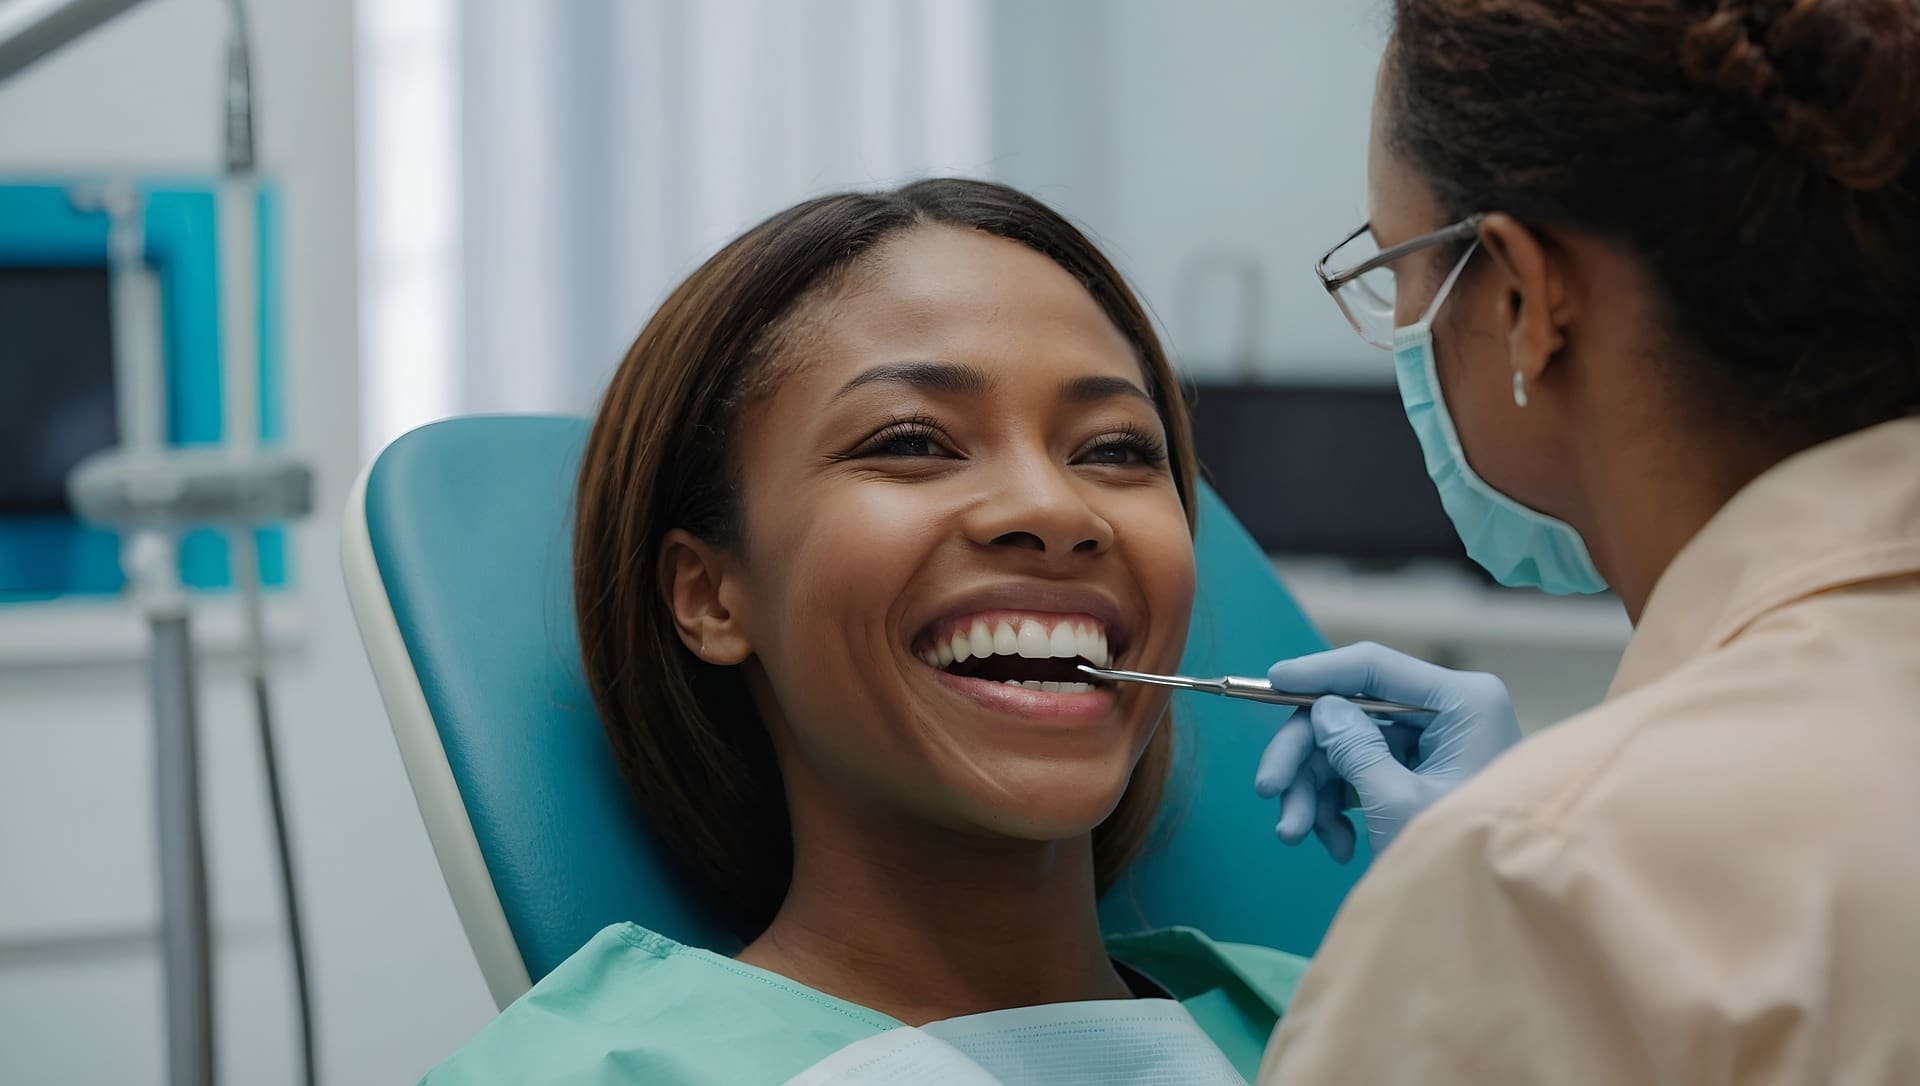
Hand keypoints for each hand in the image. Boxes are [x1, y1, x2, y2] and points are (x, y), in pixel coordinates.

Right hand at [1253, 642, 1521, 860]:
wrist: (1501, 919)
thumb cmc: (1461, 858)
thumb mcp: (1398, 802)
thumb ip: (1354, 749)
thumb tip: (1321, 709)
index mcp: (1462, 702)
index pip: (1374, 667)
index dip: (1316, 673)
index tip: (1268, 680)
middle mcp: (1451, 713)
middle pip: (1351, 712)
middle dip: (1305, 756)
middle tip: (1267, 790)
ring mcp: (1436, 745)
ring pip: (1348, 747)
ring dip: (1313, 790)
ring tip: (1296, 834)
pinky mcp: (1423, 774)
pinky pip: (1363, 774)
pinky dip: (1339, 808)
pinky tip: (1338, 846)